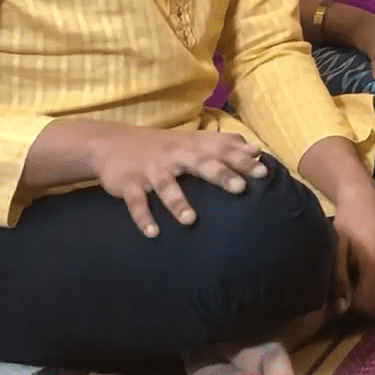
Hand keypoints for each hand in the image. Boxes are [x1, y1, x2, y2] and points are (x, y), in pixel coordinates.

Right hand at [84, 126, 269, 237]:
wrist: (110, 142)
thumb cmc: (164, 145)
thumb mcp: (192, 140)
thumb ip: (224, 145)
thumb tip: (257, 151)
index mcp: (192, 146)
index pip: (221, 150)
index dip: (242, 160)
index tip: (264, 172)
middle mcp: (174, 156)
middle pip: (200, 164)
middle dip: (221, 175)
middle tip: (242, 188)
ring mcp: (150, 170)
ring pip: (167, 186)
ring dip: (178, 203)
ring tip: (191, 221)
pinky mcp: (128, 184)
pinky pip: (136, 203)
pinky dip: (143, 218)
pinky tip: (153, 233)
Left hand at [328, 180, 374, 317]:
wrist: (366, 202)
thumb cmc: (347, 225)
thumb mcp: (337, 252)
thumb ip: (339, 282)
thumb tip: (341, 309)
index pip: (367, 304)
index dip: (351, 305)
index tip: (342, 294)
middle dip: (365, 305)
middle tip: (351, 292)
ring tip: (363, 288)